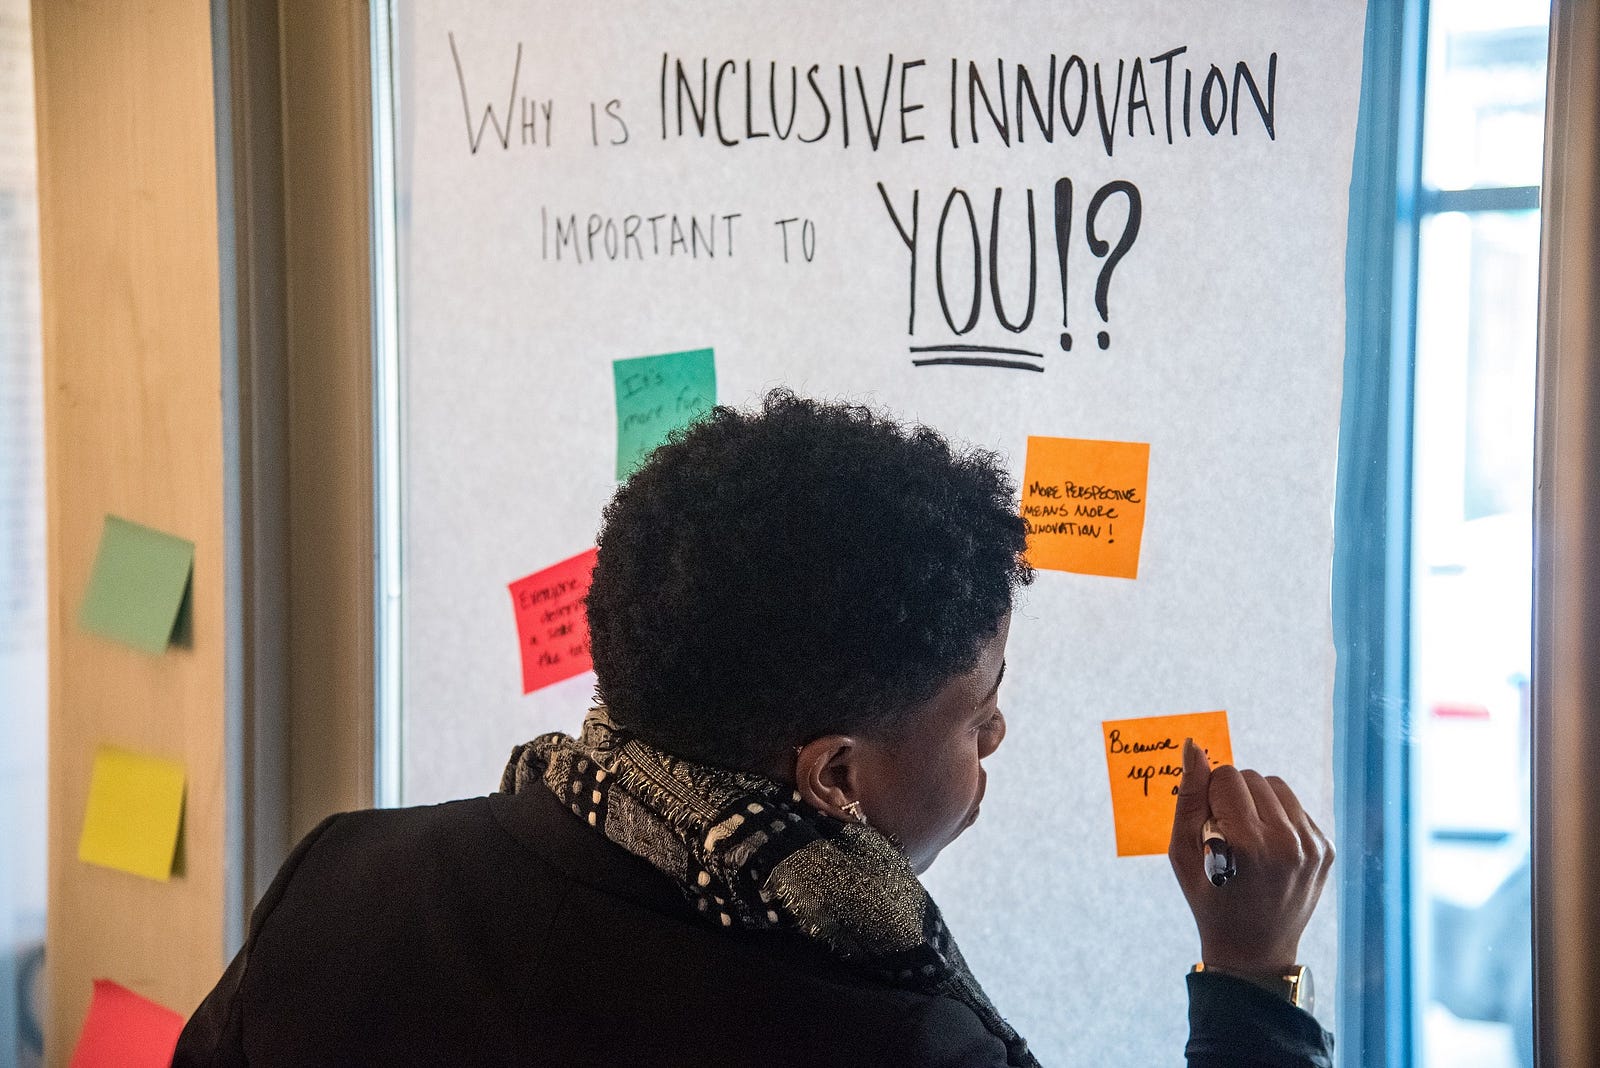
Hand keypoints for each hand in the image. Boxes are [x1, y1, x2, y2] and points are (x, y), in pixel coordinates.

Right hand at [1168, 738, 1333, 978]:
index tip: (1210, 829)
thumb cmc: (1209, 898)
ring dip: (1256, 801)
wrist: (1254, 952)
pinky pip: (1296, 807)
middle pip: (1252, 776)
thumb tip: (1194, 746)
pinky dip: (1277, 817)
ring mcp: (1312, 847)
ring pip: (1276, 785)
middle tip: (1227, 836)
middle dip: (1232, 796)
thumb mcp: (1183, 852)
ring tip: (1247, 837)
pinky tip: (1268, 848)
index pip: (1227, 776)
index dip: (1209, 796)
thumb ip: (1188, 797)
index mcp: (1250, 845)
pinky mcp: (1326, 850)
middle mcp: (1288, 843)